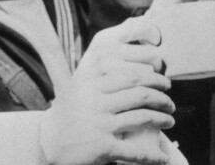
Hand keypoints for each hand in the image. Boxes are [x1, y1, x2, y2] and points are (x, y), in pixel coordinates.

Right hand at [39, 18, 175, 164]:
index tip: (164, 82)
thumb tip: (134, 59)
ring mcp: (99, 125)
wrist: (44, 144)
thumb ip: (104, 75)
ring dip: (162, 119)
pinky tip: (162, 157)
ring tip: (169, 121)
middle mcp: (96, 103)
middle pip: (141, 94)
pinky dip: (153, 155)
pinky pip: (136, 151)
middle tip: (170, 102)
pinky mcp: (102, 147)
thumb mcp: (80, 88)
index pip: (132, 75)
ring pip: (143, 117)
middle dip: (162, 97)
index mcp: (92, 85)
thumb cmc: (68, 114)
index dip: (154, 78)